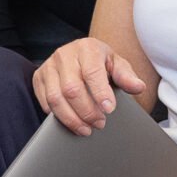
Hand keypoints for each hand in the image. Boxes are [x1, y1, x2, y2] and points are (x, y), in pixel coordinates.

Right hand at [32, 37, 146, 135]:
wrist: (80, 54)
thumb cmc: (101, 62)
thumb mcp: (117, 64)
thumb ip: (126, 76)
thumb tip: (138, 87)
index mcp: (87, 48)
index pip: (92, 73)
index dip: (100, 94)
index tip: (109, 110)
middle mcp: (64, 54)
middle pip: (72, 89)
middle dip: (87, 111)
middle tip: (100, 124)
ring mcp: (49, 66)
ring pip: (56, 98)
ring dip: (72, 118)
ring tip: (86, 129)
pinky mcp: (38, 77)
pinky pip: (45, 102)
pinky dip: (57, 116)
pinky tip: (72, 121)